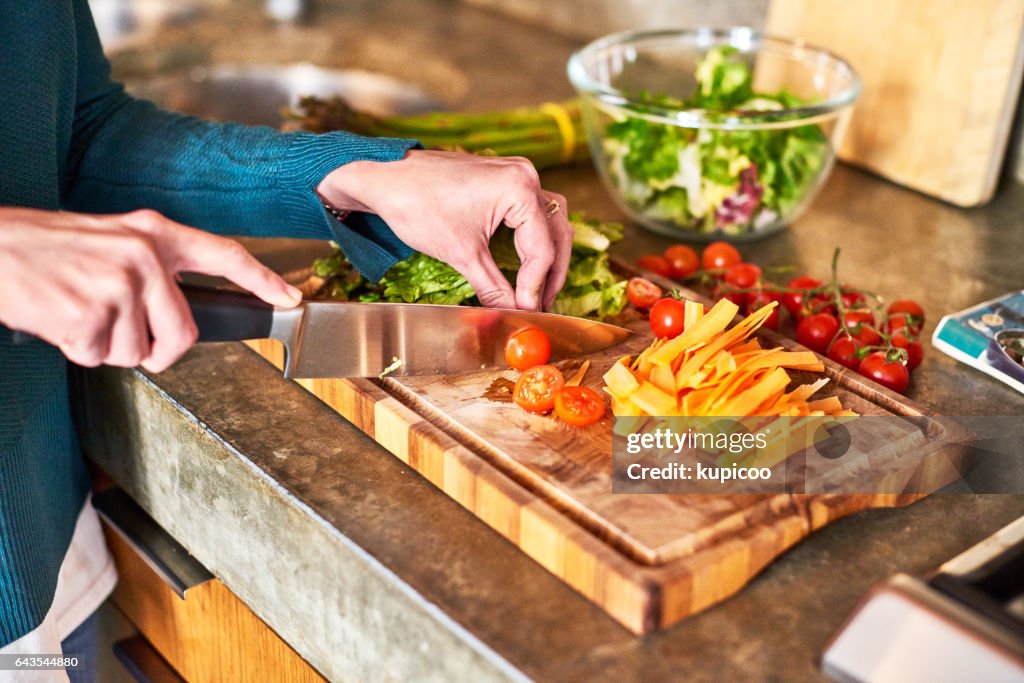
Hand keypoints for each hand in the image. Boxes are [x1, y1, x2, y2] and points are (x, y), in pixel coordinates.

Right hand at [0, 207, 300, 371]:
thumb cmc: (47, 248)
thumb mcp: (110, 239)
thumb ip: (152, 267)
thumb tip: (178, 311)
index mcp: (154, 233)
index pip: (225, 254)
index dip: (262, 278)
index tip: (289, 297)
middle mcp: (144, 256)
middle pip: (184, 334)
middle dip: (160, 351)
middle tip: (125, 336)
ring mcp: (118, 286)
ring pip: (138, 352)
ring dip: (108, 346)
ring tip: (79, 311)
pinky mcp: (88, 315)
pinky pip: (99, 357)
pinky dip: (78, 350)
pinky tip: (61, 319)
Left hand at [317, 150, 572, 310]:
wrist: (386, 178)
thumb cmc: (418, 206)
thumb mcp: (461, 254)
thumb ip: (494, 287)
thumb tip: (515, 314)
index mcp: (520, 188)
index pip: (542, 248)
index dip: (536, 286)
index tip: (528, 311)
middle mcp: (526, 176)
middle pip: (558, 233)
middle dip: (551, 273)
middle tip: (542, 305)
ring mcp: (517, 174)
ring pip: (551, 222)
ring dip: (548, 257)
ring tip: (539, 289)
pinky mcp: (506, 179)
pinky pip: (534, 212)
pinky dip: (534, 241)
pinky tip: (527, 265)